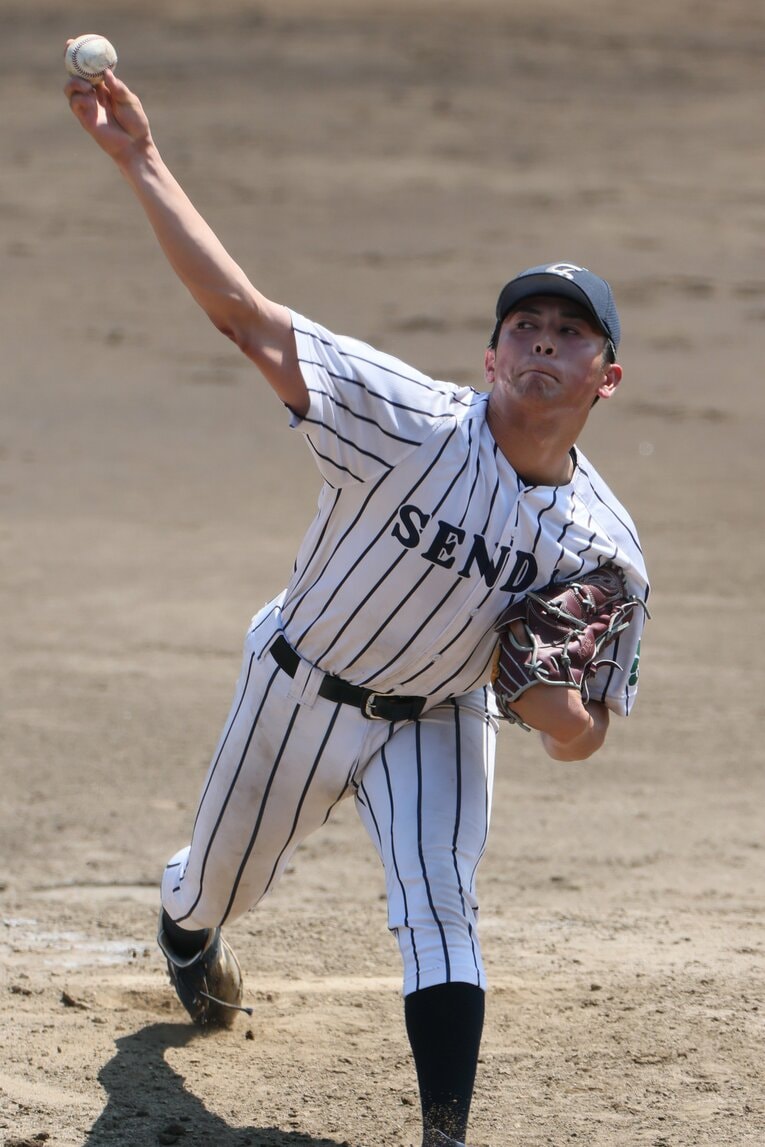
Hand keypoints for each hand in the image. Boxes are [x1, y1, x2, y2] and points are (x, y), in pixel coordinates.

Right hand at [64, 47, 150, 164]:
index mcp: (105, 87)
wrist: (134, 144)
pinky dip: (79, 97)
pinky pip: (74, 103)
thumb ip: (118, 87)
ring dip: (74, 82)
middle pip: (75, 74)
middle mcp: (93, 94)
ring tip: (86, 86)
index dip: (83, 56)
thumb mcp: (129, 100)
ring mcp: (88, 106)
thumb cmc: (135, 122)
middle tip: (69, 49)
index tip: (77, 42)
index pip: (90, 68)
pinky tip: (89, 98)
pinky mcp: (85, 118)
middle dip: (69, 60)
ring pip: (70, 88)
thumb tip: (106, 73)